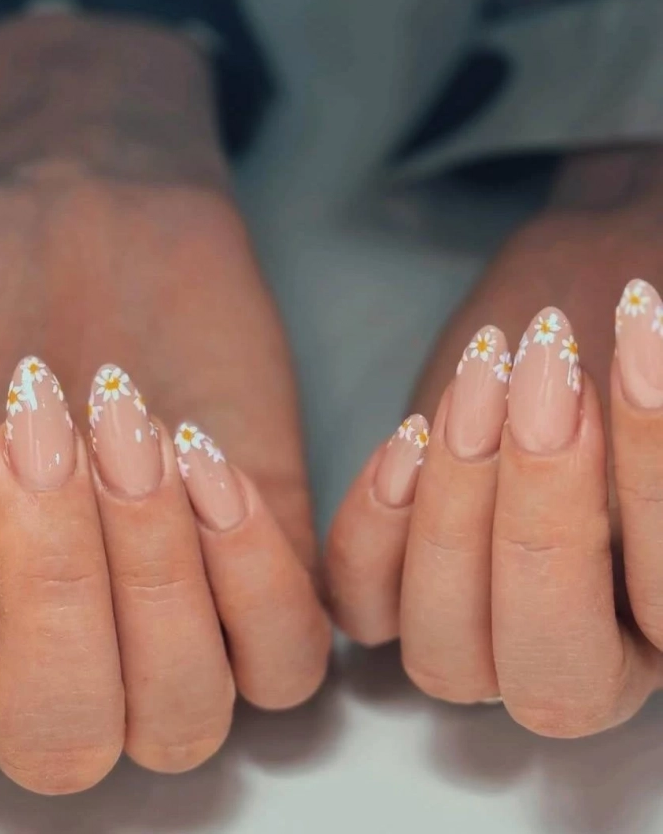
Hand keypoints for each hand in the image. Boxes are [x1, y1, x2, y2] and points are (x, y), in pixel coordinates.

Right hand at [0, 15, 329, 793]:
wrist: (93, 215)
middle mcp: (44, 640)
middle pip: (61, 733)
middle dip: (57, 577)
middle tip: (48, 419)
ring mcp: (160, 619)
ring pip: (178, 719)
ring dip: (161, 574)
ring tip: (139, 429)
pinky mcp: (253, 577)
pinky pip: (283, 662)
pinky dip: (258, 574)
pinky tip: (212, 457)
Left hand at [324, 162, 662, 736]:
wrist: (558, 330)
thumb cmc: (616, 331)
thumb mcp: (646, 362)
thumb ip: (646, 411)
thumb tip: (647, 363)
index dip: (651, 463)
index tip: (639, 332)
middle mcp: (579, 661)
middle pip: (555, 666)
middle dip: (545, 512)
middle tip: (546, 372)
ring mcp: (478, 643)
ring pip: (447, 651)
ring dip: (454, 510)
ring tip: (482, 376)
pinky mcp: (397, 595)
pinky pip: (364, 607)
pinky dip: (374, 532)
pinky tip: (411, 434)